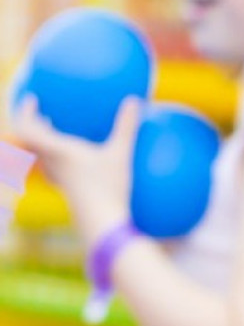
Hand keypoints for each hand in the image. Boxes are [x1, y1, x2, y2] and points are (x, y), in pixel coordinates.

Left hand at [12, 94, 137, 247]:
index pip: (29, 128)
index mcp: (57, 152)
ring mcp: (61, 182)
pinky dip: (62, 163)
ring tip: (57, 136)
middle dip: (36, 126)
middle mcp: (53, 166)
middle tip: (43, 115)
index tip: (33, 99)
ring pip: (44, 159)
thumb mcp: (121, 155)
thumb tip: (134, 99)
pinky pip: (59, 173)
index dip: (26, 111)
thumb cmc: (109, 189)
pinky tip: (82, 164)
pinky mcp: (71, 194)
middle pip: (33, 143)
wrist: (103, 226)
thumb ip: (126, 127)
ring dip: (46, 145)